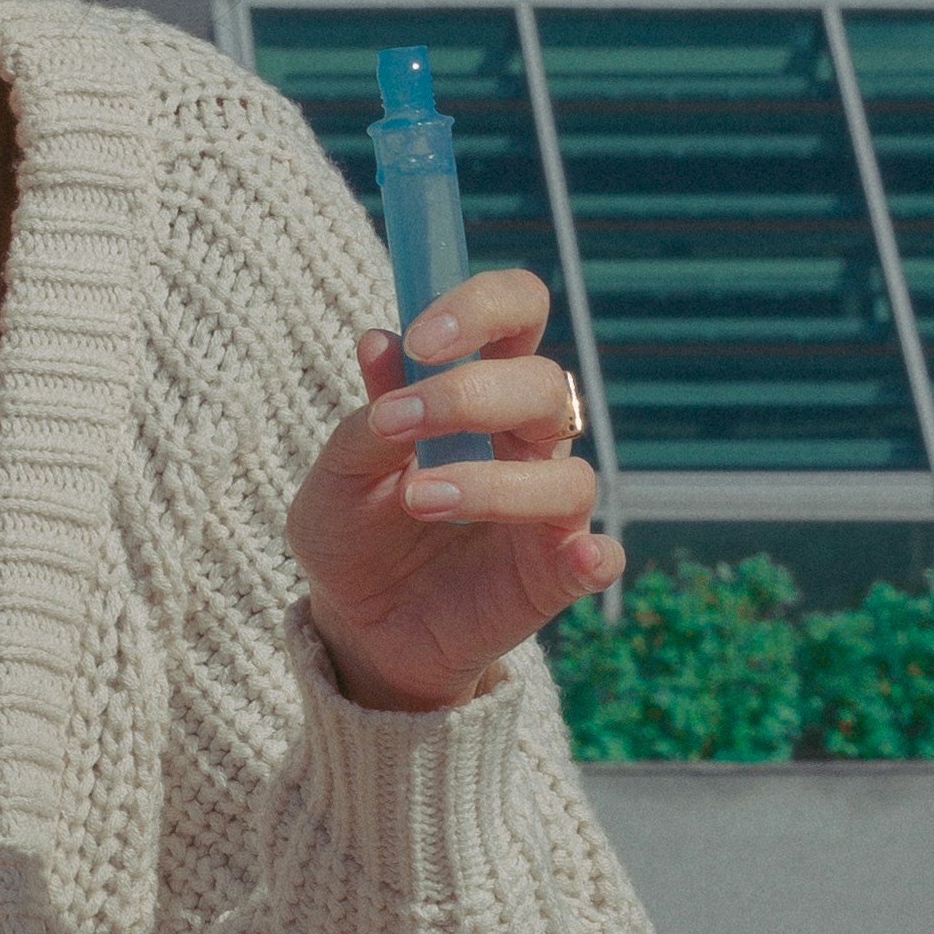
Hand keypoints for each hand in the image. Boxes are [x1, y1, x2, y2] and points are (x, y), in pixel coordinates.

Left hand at [285, 267, 620, 712]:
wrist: (356, 625)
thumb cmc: (352, 533)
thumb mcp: (337, 476)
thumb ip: (363, 419)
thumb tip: (378, 340)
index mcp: (478, 390)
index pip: (516, 312)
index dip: (482, 308)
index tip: (422, 338)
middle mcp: (525, 438)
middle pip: (544, 385)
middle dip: (469, 396)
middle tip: (397, 426)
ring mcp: (545, 508)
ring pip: (566, 475)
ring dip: (492, 484)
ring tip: (416, 499)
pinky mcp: (554, 574)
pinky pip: (597, 559)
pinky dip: (593, 557)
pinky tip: (576, 558)